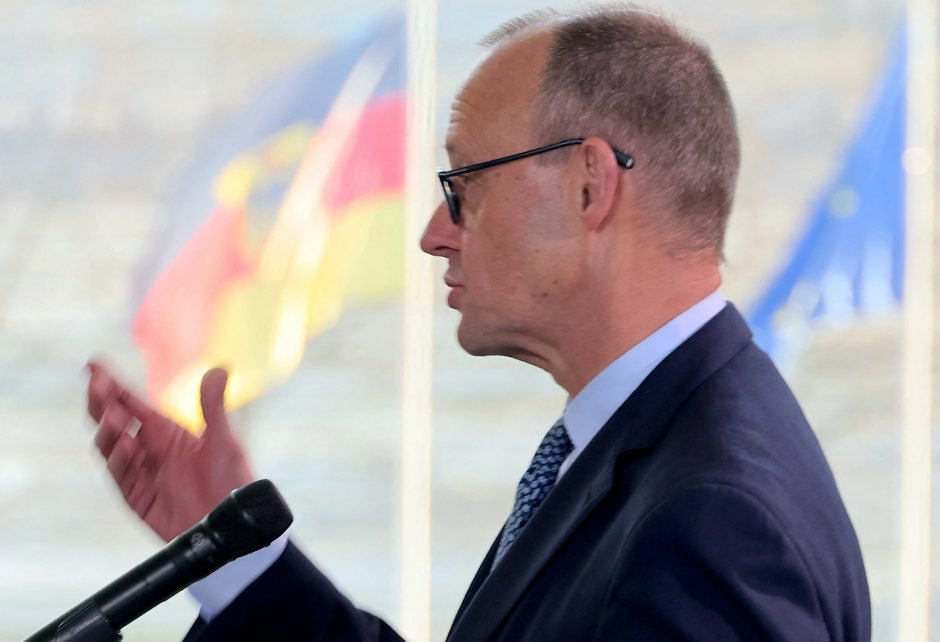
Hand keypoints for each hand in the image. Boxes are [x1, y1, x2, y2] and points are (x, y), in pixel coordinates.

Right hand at [87, 362, 254, 541]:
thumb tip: (220, 368)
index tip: (94, 365)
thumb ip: (214, 407)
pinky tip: (126, 444)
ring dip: (109, 429)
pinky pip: (121, 475)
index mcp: (166, 431)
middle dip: (102, 402)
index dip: (113, 384)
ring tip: (116, 417)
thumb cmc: (232, 480)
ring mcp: (140, 472)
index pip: (133, 402)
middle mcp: (149, 449)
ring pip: (110, 445)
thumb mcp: (224, 440)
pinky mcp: (136, 497)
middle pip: (114, 420)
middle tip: (98, 387)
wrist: (231, 525)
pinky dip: (120, 458)